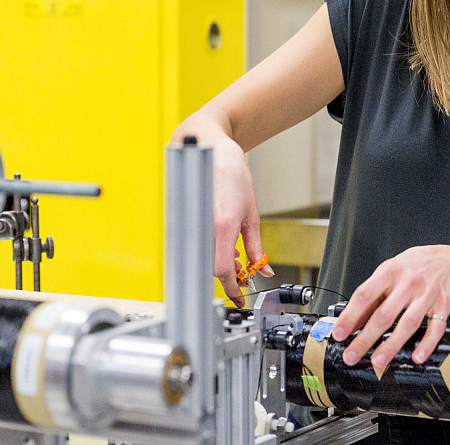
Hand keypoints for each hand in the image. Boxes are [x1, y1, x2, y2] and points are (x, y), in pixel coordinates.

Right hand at [209, 137, 273, 306]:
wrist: (212, 152)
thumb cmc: (231, 176)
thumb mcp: (252, 214)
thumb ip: (256, 246)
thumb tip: (264, 268)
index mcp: (223, 226)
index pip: (223, 272)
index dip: (232, 290)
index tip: (240, 298)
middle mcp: (204, 227)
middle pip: (212, 268)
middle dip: (229, 275)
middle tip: (243, 271)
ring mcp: (192, 223)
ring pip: (204, 259)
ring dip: (220, 264)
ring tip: (235, 255)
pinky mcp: (185, 220)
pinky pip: (197, 246)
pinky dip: (211, 251)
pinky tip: (222, 245)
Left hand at [330, 245, 449, 367]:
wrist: (446, 261)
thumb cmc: (412, 268)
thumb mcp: (388, 273)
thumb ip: (371, 297)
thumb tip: (351, 322)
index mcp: (389, 272)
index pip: (364, 295)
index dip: (350, 316)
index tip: (339, 334)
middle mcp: (408, 283)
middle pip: (384, 315)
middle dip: (365, 338)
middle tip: (351, 355)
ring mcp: (426, 295)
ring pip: (408, 323)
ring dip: (392, 345)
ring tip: (378, 360)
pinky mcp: (443, 306)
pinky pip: (436, 328)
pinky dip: (426, 344)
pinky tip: (416, 356)